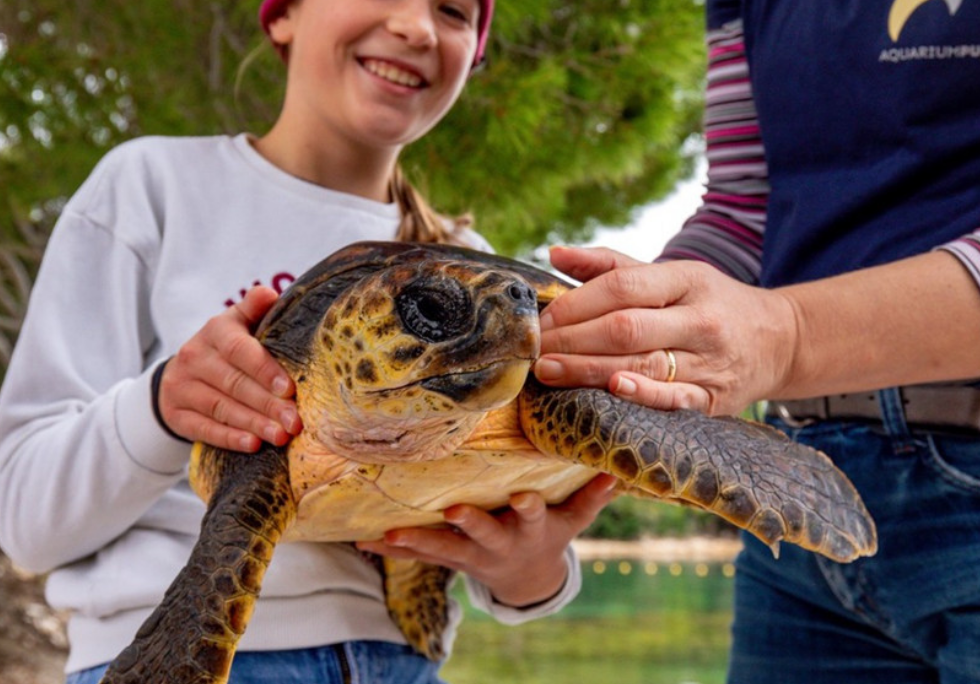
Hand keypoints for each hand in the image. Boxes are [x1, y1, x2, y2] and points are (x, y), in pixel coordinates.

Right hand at [156, 286, 301, 450]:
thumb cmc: (227, 348)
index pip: (239, 349)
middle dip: (268, 404)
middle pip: (234, 383)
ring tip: (282, 436)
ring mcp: (182, 386)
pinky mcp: (177, 414)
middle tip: (295, 421)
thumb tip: (270, 293)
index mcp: (215, 331)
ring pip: (222, 408)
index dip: (264, 369)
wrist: (181, 374)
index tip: (289, 388)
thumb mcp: (238, 324)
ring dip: (254, 424)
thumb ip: (254, 309)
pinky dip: (230, 438)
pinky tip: (253, 444)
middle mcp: (194, 356)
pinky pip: (204, 428)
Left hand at [357, 474, 617, 606]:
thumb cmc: (549, 535)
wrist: (524, 578)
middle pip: (482, 535)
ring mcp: (470, 554)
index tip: (523, 497)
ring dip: (416, 541)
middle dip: (469, 524)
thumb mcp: (572, 520)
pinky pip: (417, 555)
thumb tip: (617, 472)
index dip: (528, 507)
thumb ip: (591, 497)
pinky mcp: (448, 558)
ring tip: (388, 533)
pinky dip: (391, 549)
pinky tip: (362, 541)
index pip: (531, 516)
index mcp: (529, 530)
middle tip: (452, 510)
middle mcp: (498, 544)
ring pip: (442, 549)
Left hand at [533, 246, 796, 415]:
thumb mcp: (671, 274)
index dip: (575, 304)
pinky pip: (676, 399)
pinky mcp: (716, 398)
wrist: (780, 340)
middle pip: (626, 328)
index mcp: (686, 279)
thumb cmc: (708, 303)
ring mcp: (710, 360)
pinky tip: (612, 390)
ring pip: (644, 364)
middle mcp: (700, 318)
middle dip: (573, 340)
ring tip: (550, 372)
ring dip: (590, 370)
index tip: (542, 320)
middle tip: (534, 351)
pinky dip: (644, 395)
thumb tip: (555, 253)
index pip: (622, 287)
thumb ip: (611, 266)